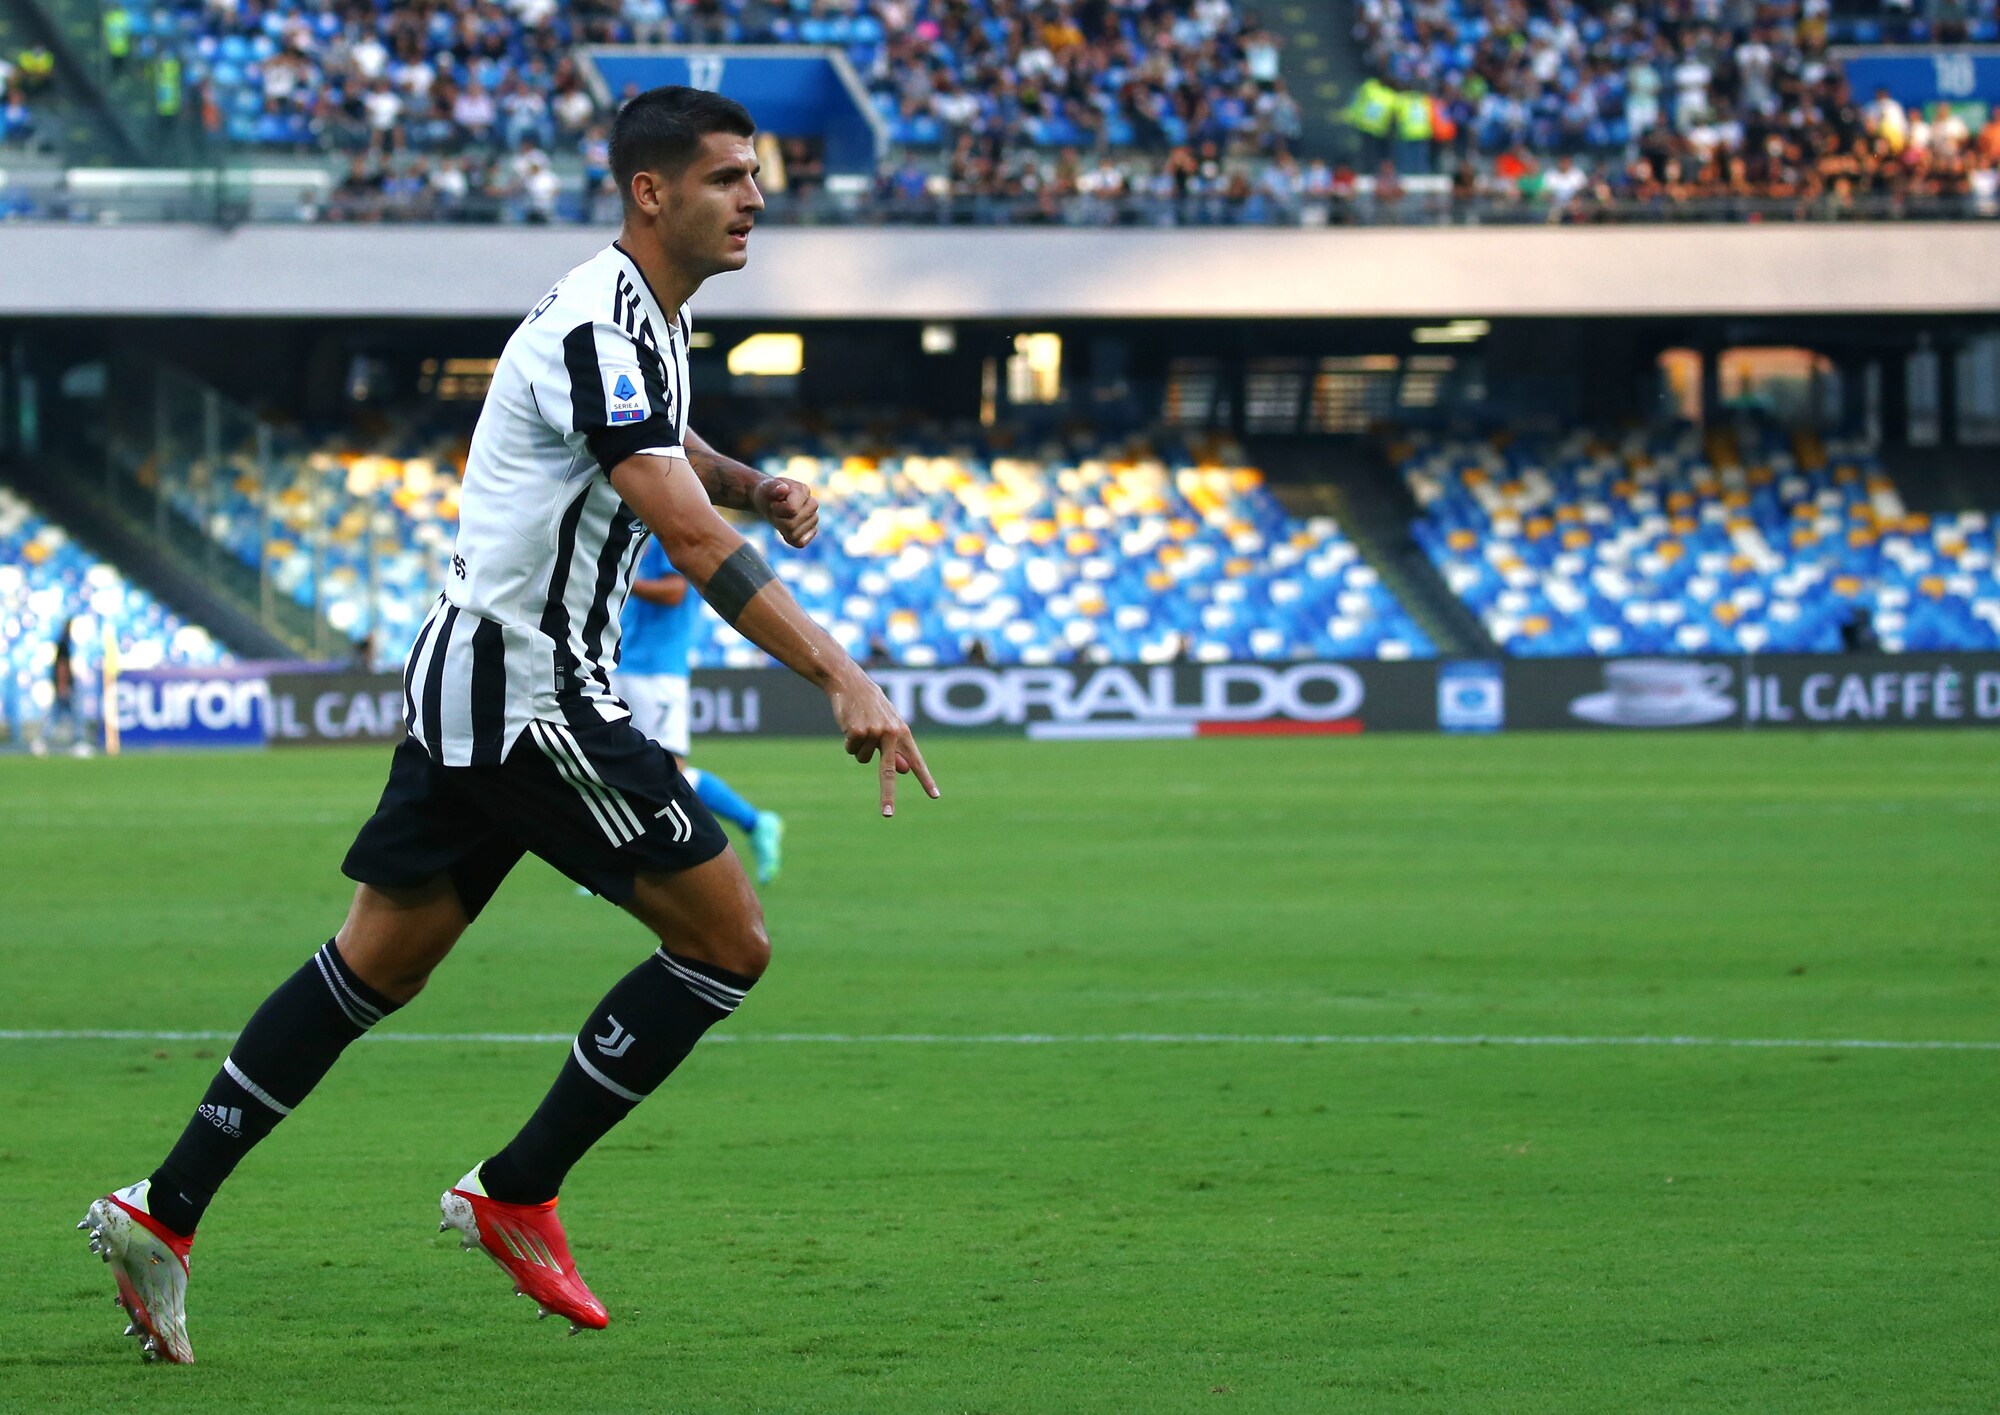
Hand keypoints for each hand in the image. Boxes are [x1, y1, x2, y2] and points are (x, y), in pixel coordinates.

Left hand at [752, 476, 818, 548]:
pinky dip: (789, 538)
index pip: (791, 510)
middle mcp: (812, 504)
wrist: (770, 500)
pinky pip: (800, 543)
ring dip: (782, 528)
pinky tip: (786, 528)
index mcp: (803, 490)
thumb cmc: (768, 493)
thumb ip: (773, 487)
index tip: (773, 503)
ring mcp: (813, 519)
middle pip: (791, 525)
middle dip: (778, 520)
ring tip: (781, 518)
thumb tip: (783, 489)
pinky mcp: (811, 531)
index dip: (777, 509)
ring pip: (795, 535)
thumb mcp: (765, 487)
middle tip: (776, 511)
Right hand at [827, 667, 938, 817]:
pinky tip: (851, 724)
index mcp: (903, 733)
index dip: (926, 779)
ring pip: (863, 759)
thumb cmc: (873, 707)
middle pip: (888, 772)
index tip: (935, 796)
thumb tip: (905, 770)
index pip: (917, 761)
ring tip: (860, 727)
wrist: (851, 684)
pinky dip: (848, 741)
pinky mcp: (857, 732)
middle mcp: (891, 734)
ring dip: (859, 748)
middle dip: (888, 795)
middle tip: (888, 814)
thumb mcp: (888, 726)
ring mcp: (874, 732)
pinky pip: (851, 750)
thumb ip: (897, 748)